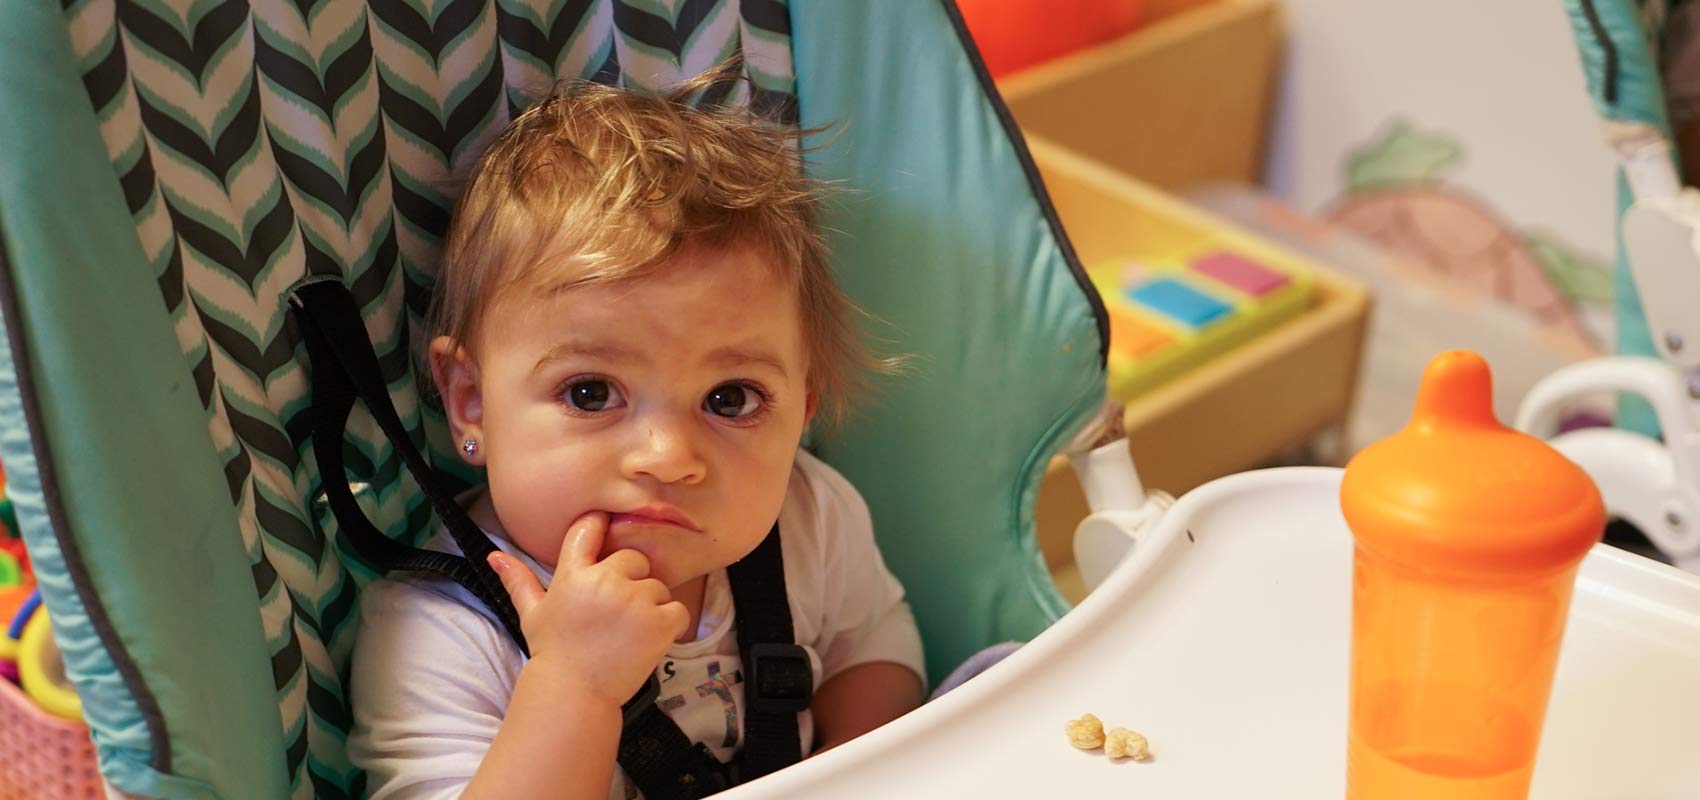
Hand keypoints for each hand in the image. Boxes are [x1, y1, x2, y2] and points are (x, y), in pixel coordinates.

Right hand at [488, 512, 690, 707]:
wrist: (573, 695)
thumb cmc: (553, 652)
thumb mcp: (532, 613)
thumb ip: (518, 580)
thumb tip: (495, 555)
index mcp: (573, 575)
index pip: (588, 528)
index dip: (599, 525)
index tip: (605, 531)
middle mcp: (604, 582)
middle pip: (634, 559)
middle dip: (630, 581)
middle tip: (615, 613)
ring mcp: (633, 602)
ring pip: (658, 586)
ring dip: (650, 606)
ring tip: (628, 632)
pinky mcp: (658, 623)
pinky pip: (678, 609)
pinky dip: (670, 624)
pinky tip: (649, 639)